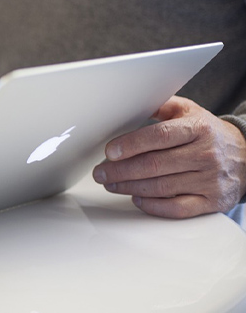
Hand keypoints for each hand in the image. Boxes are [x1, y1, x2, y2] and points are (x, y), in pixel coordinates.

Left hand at [92, 96, 245, 217]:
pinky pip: (177, 208)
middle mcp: (205, 155)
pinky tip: (136, 198)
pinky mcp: (212, 201)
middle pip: (154, 165)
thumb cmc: (209, 133)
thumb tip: (129, 104)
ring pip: (161, 187)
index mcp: (198, 129)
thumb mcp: (189, 111)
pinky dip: (153, 206)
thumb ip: (160, 106)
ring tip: (111, 183)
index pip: (159, 137)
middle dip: (120, 170)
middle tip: (100, 172)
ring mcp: (210, 180)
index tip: (109, 151)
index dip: (130, 145)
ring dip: (129, 187)